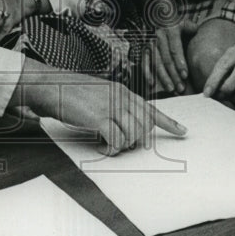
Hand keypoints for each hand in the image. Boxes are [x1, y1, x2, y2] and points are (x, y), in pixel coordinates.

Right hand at [18, 60, 186, 155]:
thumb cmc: (70, 92)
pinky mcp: (99, 117)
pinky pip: (116, 140)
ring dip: (123, 146)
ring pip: (133, 135)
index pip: (151, 109)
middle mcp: (121, 97)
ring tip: (108, 144)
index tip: (183, 132)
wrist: (51, 86)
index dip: (169, 123)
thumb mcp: (98, 94)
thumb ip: (114, 105)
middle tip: (121, 144)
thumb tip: (124, 127)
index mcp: (122, 91)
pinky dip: (111, 149)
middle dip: (138, 141)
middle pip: (145, 126)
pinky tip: (103, 147)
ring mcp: (111, 106)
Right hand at [146, 21, 193, 94]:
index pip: (174, 49)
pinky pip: (145, 62)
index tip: (185, 75)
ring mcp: (150, 42)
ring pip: (156, 63)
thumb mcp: (183, 21)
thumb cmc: (173, 20)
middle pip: (166, 59)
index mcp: (170, 30)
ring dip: (163, 77)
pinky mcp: (144, 47)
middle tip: (181, 88)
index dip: (179, 63)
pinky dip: (147, 73)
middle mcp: (158, 36)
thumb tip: (199, 35)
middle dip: (173, 75)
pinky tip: (152, 84)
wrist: (155, 14)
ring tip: (171, 89)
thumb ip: (191, 29)